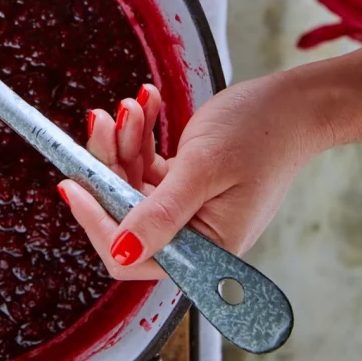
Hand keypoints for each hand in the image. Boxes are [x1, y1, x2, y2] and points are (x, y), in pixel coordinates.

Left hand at [59, 73, 324, 280]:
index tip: (71, 185)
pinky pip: (144, 165)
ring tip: (132, 105)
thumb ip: (161, 214)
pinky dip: (140, 135)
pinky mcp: (184, 184)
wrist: (291, 104)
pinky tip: (145, 104)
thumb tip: (121, 251)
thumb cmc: (260, 134)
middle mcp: (193, 235)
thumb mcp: (204, 170)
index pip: (132, 256)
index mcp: (205, 249)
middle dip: (108, 164)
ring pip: (129, 183)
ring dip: (123, 141)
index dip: (97, 223)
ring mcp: (187, 209)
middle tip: (103, 120)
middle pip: (124, 213)